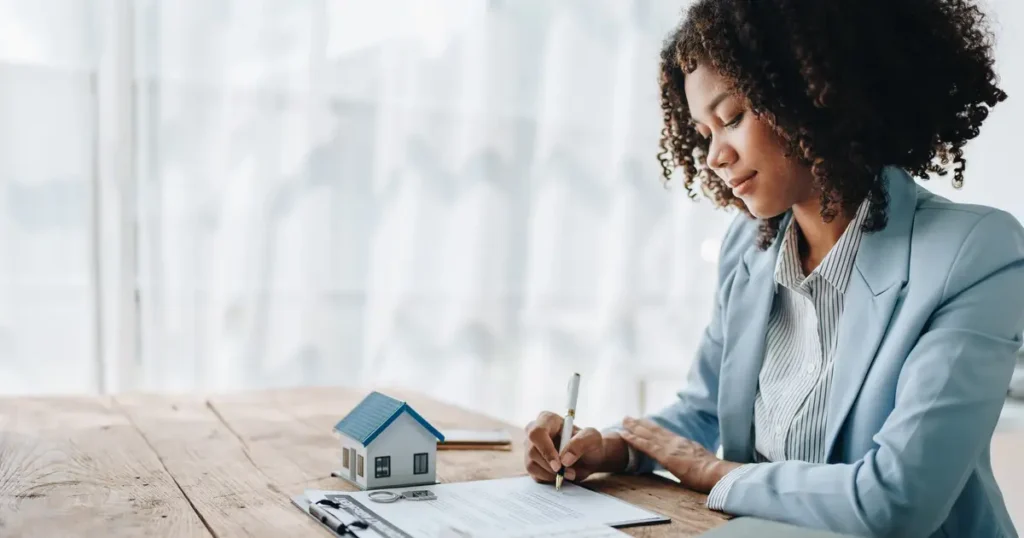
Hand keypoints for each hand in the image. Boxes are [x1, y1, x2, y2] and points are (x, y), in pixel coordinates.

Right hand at [523, 411, 618, 483]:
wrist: (589, 457)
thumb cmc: (589, 443)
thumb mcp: (593, 439)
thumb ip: (581, 443)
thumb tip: (564, 459)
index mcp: (547, 420)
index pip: (537, 432)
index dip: (545, 449)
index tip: (559, 465)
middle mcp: (534, 432)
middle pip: (532, 451)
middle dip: (551, 466)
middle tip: (569, 473)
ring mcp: (530, 448)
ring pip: (531, 464)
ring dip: (551, 474)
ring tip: (569, 474)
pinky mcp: (531, 462)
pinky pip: (534, 474)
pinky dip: (548, 479)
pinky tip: (560, 475)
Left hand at [620, 416, 740, 492]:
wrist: (716, 473)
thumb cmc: (713, 473)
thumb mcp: (703, 461)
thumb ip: (694, 459)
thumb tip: (692, 463)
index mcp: (685, 444)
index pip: (666, 434)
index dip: (654, 428)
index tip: (644, 423)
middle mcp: (676, 442)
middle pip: (655, 430)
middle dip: (641, 423)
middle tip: (629, 417)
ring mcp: (670, 447)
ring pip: (648, 434)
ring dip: (634, 427)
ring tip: (623, 421)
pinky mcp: (665, 455)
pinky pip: (645, 445)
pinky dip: (633, 439)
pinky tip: (624, 435)